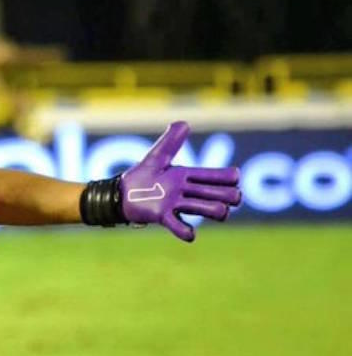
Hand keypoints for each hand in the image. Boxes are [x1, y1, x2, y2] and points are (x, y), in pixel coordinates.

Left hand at [121, 121, 240, 241]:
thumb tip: (184, 122)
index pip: (214, 176)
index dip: (228, 177)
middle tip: (234, 197)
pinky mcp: (163, 217)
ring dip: (216, 210)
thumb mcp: (156, 156)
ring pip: (207, 209)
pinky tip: (190, 233)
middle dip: (230, 195)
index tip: (234, 177)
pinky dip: (186, 231)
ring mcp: (176, 205)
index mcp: (187, 176)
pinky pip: (179, 227)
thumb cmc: (141, 175)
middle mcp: (185, 192)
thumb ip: (170, 141)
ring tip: (220, 211)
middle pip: (217, 194)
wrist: (120, 193)